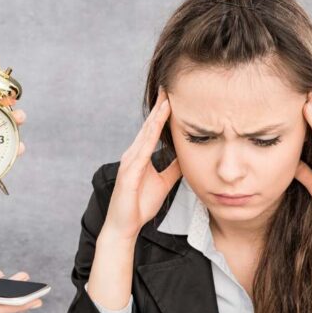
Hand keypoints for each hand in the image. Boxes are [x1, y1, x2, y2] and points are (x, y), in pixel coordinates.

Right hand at [102, 91, 181, 241]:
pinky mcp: (129, 173)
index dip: (163, 112)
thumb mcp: (164, 183)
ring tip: (166, 100)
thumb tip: (186, 157)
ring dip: (155, 117)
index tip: (172, 96)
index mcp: (140, 156)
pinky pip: (141, 151)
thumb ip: (173, 168)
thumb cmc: (140, 205)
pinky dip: (149, 137)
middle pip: (148, 126)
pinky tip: (156, 126)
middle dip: (159, 107)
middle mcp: (133, 154)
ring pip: (144, 135)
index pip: (153, 129)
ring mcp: (129, 162)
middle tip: (167, 87)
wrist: (125, 225)